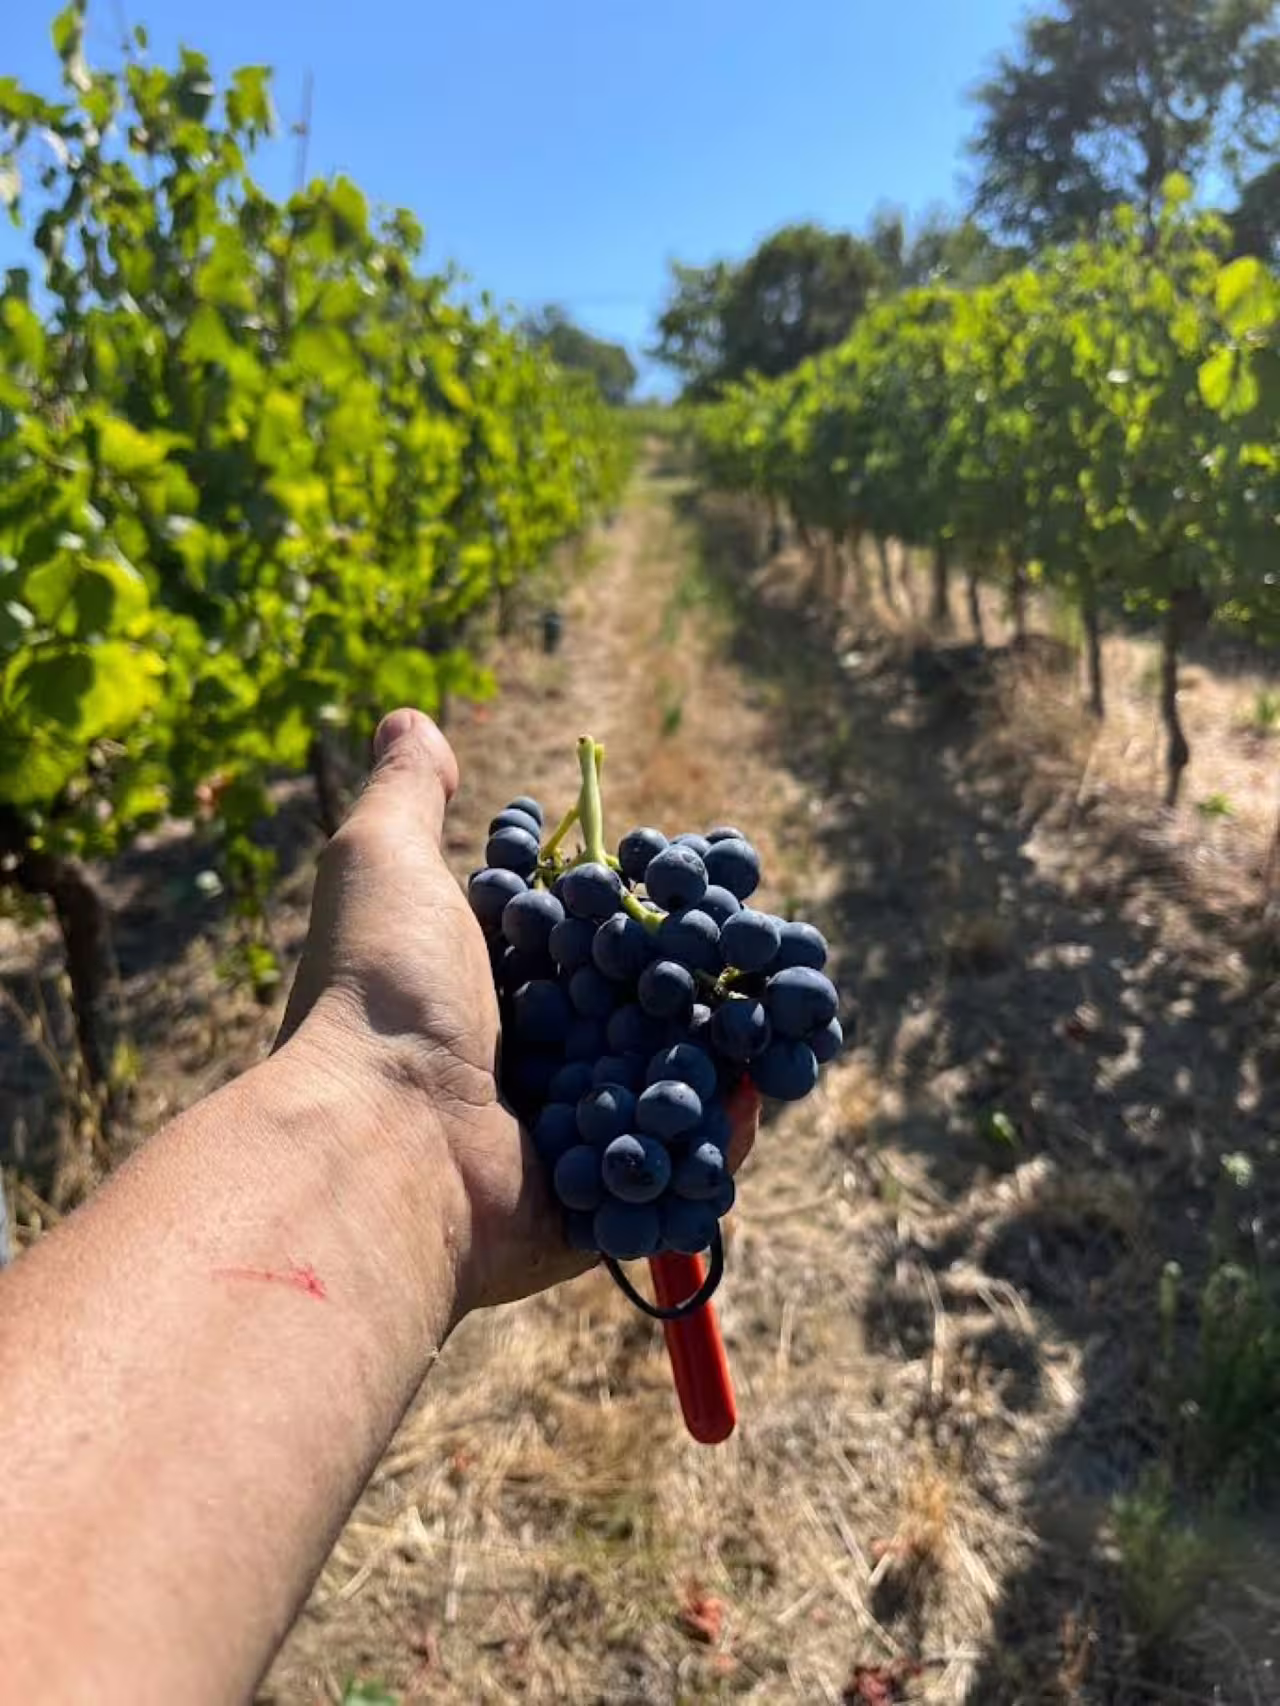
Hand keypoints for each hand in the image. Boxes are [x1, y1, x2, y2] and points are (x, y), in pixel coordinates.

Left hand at [274, 708, 756, 1317]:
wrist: (379, 1143)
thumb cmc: (382, 995)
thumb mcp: (382, 863)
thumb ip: (407, 795)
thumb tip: (414, 717)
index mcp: (494, 984)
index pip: (593, 937)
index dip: (652, 907)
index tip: (710, 880)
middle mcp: (529, 1057)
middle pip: (644, 1012)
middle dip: (707, 986)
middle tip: (772, 954)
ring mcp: (564, 1133)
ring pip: (672, 1090)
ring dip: (728, 1061)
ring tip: (784, 1025)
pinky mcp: (594, 1202)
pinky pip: (674, 1172)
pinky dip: (718, 1144)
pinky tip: (752, 1100)